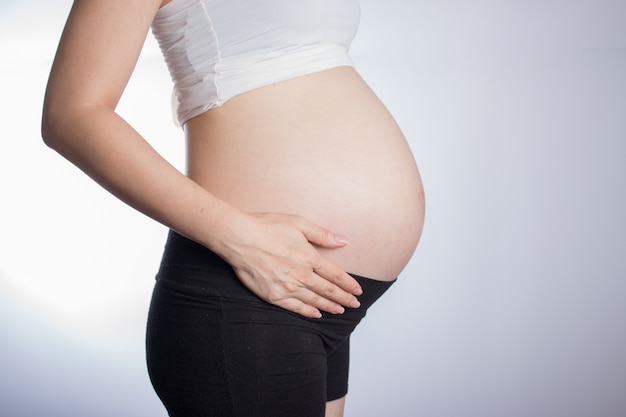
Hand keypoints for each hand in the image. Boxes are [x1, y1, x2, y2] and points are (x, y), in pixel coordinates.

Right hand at [220, 213, 362, 317]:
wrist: (239, 238)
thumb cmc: (267, 227)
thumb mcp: (298, 223)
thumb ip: (322, 234)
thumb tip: (344, 241)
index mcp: (310, 257)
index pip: (335, 275)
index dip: (348, 284)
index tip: (357, 290)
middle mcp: (302, 275)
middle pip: (328, 290)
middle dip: (344, 298)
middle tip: (355, 304)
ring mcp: (288, 287)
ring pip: (314, 301)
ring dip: (329, 306)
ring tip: (340, 310)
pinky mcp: (274, 295)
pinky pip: (295, 307)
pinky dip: (308, 312)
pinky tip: (316, 314)